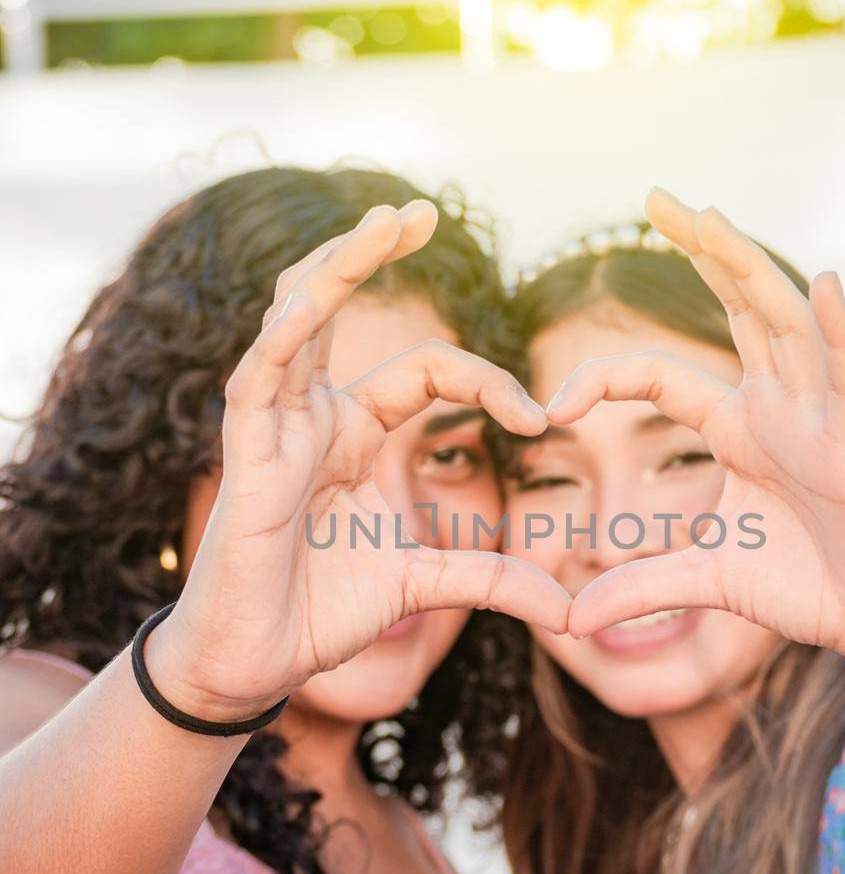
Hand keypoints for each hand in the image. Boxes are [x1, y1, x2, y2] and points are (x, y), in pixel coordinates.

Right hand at [153, 202, 570, 718]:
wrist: (258, 663)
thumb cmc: (323, 612)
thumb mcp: (427, 584)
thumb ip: (494, 582)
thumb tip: (571, 612)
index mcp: (356, 432)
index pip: (426, 371)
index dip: (487, 381)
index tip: (541, 417)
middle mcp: (314, 415)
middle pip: (340, 308)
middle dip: (373, 253)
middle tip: (420, 209)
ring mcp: (274, 429)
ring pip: (296, 320)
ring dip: (336, 267)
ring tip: (378, 222)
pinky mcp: (244, 457)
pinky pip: (256, 384)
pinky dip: (279, 343)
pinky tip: (308, 307)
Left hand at [557, 187, 844, 670]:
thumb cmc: (804, 587)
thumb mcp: (705, 580)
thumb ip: (639, 587)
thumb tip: (567, 622)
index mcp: (739, 427)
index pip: (662, 378)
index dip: (605, 378)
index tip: (550, 405)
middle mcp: (779, 407)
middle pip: (737, 311)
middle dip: (701, 251)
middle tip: (657, 196)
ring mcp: (820, 420)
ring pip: (784, 326)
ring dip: (748, 269)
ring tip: (710, 218)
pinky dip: (840, 334)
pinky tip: (826, 285)